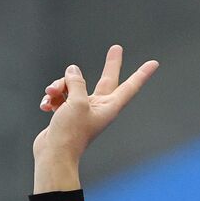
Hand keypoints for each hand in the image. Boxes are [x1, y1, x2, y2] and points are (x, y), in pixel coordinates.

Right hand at [32, 45, 158, 190]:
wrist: (53, 153)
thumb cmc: (70, 132)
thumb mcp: (76, 102)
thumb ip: (77, 82)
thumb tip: (73, 71)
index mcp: (109, 107)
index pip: (130, 86)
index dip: (141, 74)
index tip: (154, 63)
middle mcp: (99, 107)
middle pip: (107, 80)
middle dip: (111, 64)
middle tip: (117, 47)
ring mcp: (83, 109)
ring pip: (73, 85)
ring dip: (59, 86)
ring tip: (51, 95)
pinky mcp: (67, 112)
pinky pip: (61, 95)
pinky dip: (51, 97)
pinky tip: (45, 105)